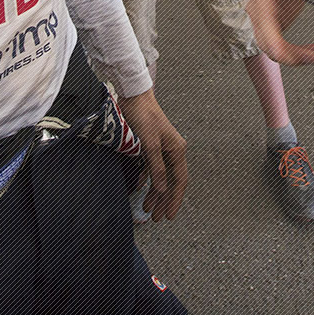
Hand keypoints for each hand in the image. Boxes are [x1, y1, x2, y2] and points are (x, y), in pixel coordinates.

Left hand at [116, 89, 187, 220]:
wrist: (134, 97)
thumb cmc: (143, 117)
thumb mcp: (149, 144)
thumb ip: (156, 168)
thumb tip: (163, 189)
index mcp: (177, 150)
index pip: (179, 181)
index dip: (174, 200)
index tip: (169, 216)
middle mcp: (172, 151)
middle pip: (171, 181)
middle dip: (164, 200)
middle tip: (157, 218)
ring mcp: (162, 149)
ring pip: (161, 177)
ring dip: (155, 193)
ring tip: (148, 209)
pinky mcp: (150, 146)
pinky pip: (151, 168)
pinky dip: (147, 179)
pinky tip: (141, 188)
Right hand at [246, 0, 313, 65]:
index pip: (263, 22)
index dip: (271, 40)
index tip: (282, 53)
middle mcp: (258, 11)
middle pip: (266, 42)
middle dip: (288, 53)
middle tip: (313, 56)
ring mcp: (265, 22)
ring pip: (273, 49)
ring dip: (295, 56)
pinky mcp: (274, 28)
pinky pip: (282, 47)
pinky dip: (297, 53)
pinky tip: (313, 50)